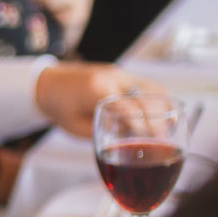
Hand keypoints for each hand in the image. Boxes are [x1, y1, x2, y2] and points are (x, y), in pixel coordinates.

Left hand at [33, 64, 162, 137]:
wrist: (48, 82)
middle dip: (158, 118)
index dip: (143, 125)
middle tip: (164, 140)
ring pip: (151, 87)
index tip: (154, 141)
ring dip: (164, 106)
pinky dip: (159, 98)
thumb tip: (127, 143)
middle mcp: (111, 77)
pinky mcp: (122, 74)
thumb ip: (100, 134)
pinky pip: (147, 85)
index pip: (127, 107)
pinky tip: (165, 114)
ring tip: (169, 128)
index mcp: (96, 90)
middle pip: (145, 95)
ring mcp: (119, 73)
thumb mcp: (74, 127)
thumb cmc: (59, 107)